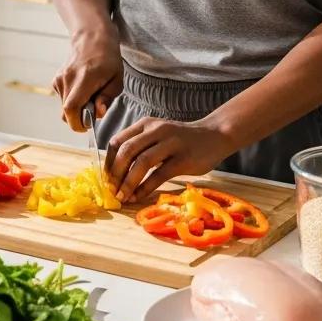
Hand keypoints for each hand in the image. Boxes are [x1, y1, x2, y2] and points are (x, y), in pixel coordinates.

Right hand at [52, 28, 122, 131]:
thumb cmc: (108, 59)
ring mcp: (59, 78)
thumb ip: (107, 99)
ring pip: (64, 107)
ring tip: (90, 95)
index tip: (87, 126)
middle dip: (80, 118)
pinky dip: (73, 101)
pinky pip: (63, 99)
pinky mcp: (56, 80)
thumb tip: (97, 114)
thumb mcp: (116, 80)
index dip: (77, 123)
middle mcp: (68, 78)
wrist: (92, 39)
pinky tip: (82, 89)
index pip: (71, 108)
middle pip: (66, 112)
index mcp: (85, 78)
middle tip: (94, 108)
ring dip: (77, 108)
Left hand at [105, 117, 231, 202]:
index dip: (109, 162)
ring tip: (122, 196)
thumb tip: (117, 170)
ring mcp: (170, 143)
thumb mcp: (158, 134)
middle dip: (115, 174)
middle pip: (127, 151)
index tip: (106, 178)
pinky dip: (145, 188)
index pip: (118, 141)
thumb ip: (140, 145)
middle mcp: (156, 130)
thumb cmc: (182, 139)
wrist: (215, 135)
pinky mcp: (183, 159)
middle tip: (112, 190)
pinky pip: (159, 175)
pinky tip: (138, 197)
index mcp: (145, 124)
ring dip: (128, 182)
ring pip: (141, 163)